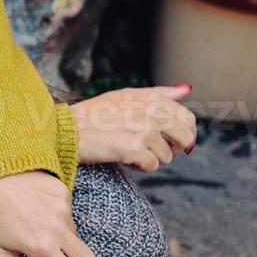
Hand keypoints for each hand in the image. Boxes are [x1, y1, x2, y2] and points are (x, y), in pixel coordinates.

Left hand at [0, 171, 96, 256]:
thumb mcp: (1, 256)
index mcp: (42, 249)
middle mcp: (58, 229)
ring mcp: (64, 208)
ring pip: (76, 236)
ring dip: (63, 240)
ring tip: (35, 230)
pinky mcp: (64, 191)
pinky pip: (69, 213)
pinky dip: (57, 218)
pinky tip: (36, 210)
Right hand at [71, 86, 196, 170]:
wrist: (69, 129)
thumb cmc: (94, 114)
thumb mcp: (126, 95)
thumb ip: (159, 93)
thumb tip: (186, 90)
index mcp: (153, 98)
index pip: (188, 118)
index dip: (183, 134)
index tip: (170, 141)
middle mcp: (152, 111)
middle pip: (185, 139)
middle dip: (172, 149)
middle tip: (151, 149)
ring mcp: (145, 130)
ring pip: (166, 156)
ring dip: (150, 158)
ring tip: (128, 149)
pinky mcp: (135, 148)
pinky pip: (151, 166)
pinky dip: (138, 166)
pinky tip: (122, 157)